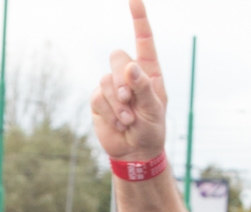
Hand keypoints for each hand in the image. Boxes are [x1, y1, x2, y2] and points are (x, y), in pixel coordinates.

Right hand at [89, 0, 168, 161]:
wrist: (135, 152)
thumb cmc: (151, 130)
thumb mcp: (154, 110)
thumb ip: (143, 88)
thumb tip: (131, 68)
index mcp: (148, 71)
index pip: (143, 39)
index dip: (139, 19)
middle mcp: (129, 75)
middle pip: (117, 56)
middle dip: (121, 79)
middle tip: (128, 100)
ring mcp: (111, 86)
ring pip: (105, 79)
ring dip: (116, 102)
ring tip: (127, 119)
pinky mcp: (98, 100)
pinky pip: (97, 96)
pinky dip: (108, 111)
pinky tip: (119, 123)